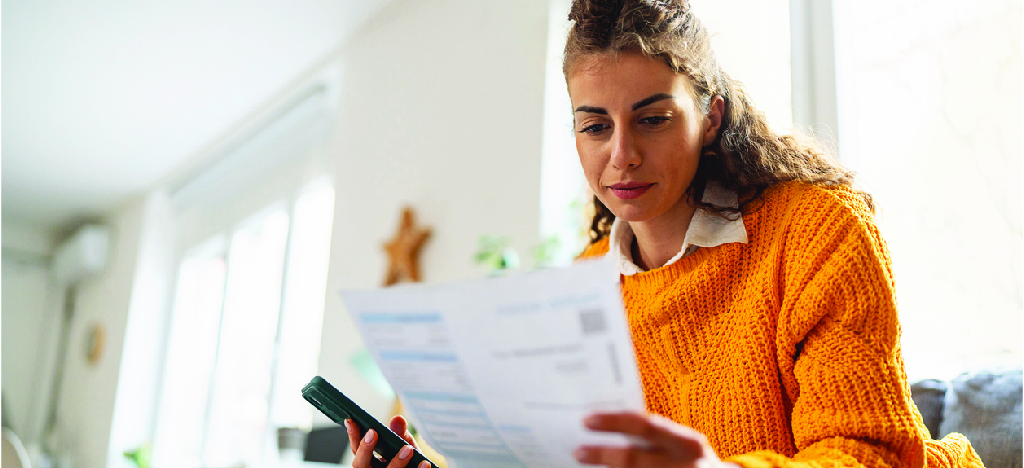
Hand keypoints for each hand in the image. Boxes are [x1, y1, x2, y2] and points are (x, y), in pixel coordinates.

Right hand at [346, 415, 428, 467]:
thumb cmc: (409, 460)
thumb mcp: (405, 444)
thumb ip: (400, 432)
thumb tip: (397, 419)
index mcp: (370, 461)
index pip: (356, 449)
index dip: (353, 436)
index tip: (352, 421)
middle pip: (360, 465)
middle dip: (365, 449)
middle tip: (373, 432)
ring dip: (396, 462)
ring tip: (408, 449)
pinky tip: (425, 463)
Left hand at [574, 411, 739, 467]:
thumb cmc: (692, 463)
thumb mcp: (682, 445)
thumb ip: (655, 436)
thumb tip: (610, 424)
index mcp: (687, 443)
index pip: (646, 426)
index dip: (614, 422)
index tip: (588, 420)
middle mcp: (684, 465)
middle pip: (633, 459)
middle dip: (602, 455)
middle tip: (579, 451)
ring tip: (585, 464)